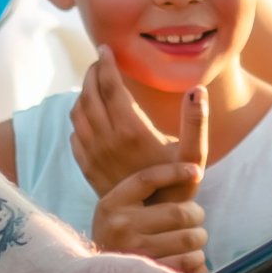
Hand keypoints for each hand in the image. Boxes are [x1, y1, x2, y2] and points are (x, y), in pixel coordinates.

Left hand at [67, 61, 191, 215]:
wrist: (152, 224)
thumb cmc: (178, 186)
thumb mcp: (194, 155)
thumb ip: (196, 121)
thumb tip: (197, 89)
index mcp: (131, 130)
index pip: (111, 86)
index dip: (106, 64)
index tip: (105, 48)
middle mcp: (106, 139)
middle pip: (90, 95)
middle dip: (93, 73)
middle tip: (101, 61)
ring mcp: (93, 154)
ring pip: (78, 112)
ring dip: (84, 93)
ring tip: (95, 82)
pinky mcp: (87, 167)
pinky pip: (74, 133)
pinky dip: (79, 117)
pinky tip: (89, 113)